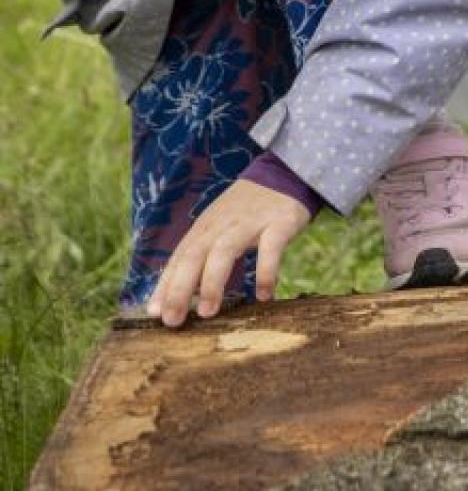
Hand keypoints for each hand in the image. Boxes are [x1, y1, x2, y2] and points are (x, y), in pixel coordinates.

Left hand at [146, 180, 313, 327]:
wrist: (285, 174)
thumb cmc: (247, 210)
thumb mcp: (218, 227)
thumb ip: (200, 256)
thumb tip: (179, 292)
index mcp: (205, 227)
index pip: (179, 258)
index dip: (165, 285)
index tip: (155, 314)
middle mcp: (222, 225)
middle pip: (194, 256)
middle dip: (180, 289)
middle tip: (173, 321)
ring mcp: (250, 223)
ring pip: (224, 252)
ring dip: (212, 283)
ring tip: (207, 312)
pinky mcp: (279, 223)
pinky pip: (270, 249)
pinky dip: (265, 272)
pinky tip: (264, 295)